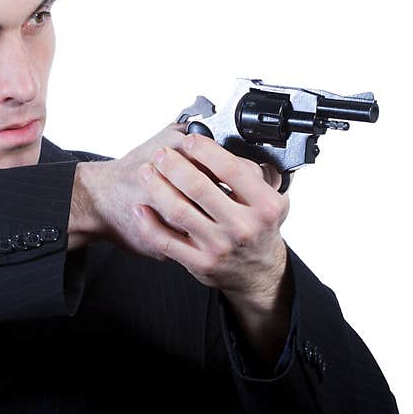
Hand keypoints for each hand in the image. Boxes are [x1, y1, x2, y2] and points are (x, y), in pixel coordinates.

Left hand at [135, 131, 290, 311]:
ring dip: (157, 187)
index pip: (231, 169)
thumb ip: (256, 176)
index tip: (189, 140)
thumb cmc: (260, 231)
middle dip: (173, 164)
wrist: (258, 273)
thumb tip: (228, 142)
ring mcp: (220, 246)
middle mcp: (243, 227)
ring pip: (179, 211)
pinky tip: (140, 209)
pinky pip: (167, 241)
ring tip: (146, 172)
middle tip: (160, 153)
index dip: (205, 150)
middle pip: (198, 187)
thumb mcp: (272, 202)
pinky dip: (149, 224)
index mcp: (265, 206)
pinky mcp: (200, 263)